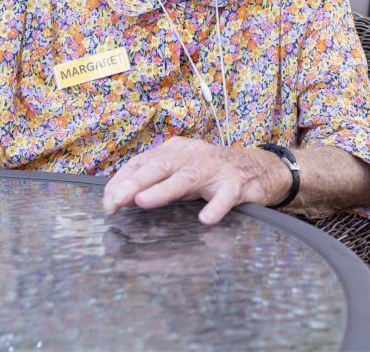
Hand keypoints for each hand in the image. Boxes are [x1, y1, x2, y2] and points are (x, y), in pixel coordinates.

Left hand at [102, 136, 290, 223]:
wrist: (262, 169)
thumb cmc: (213, 173)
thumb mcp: (182, 173)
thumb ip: (156, 183)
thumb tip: (121, 198)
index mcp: (177, 150)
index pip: (143, 162)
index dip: (122, 181)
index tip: (107, 203)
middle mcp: (194, 155)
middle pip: (161, 165)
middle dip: (135, 182)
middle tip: (115, 202)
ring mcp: (217, 168)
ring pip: (188, 176)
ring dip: (164, 189)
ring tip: (143, 201)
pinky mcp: (238, 184)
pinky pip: (227, 196)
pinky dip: (216, 207)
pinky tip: (206, 219)